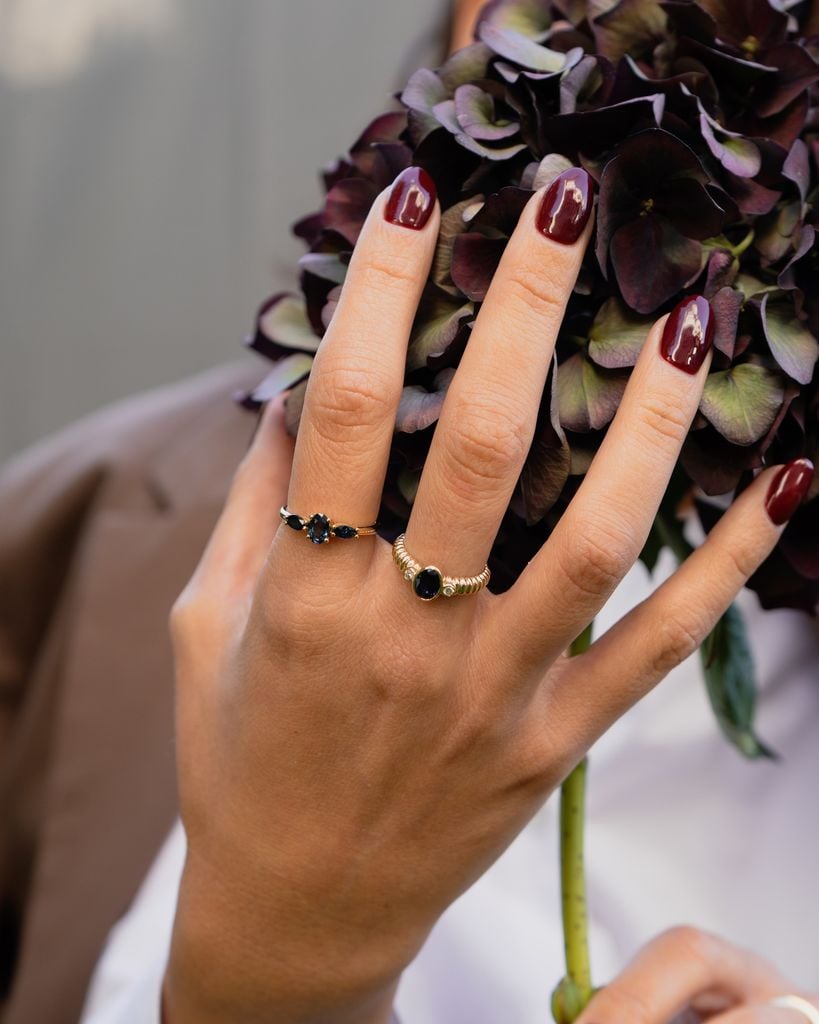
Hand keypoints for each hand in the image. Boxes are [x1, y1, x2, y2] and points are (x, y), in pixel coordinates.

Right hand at [162, 166, 806, 1023]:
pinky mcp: (553, 744)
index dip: (382, 292)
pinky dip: (727, 563)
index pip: (343, 411)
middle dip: (521, 312)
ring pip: (591, 537)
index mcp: (306, 598)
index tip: (419, 202)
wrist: (298, 912)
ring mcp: (493, 692)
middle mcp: (405, 635)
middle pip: (475, 446)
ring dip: (649, 423)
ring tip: (689, 320)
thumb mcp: (207, 631)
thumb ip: (246, 512)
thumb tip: (285, 402)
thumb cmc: (239, 762)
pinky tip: (789, 482)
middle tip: (561, 208)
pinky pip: (657, 645)